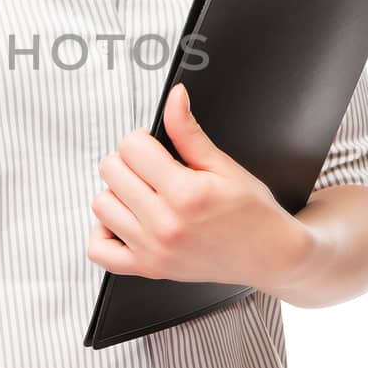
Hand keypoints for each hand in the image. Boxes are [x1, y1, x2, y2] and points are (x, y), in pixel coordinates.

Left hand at [87, 82, 312, 291]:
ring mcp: (153, 250)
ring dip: (117, 193)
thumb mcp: (224, 165)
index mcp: (186, 194)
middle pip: (111, 170)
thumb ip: (189, 132)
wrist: (268, 255)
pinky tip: (127, 221)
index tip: (155, 147)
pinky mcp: (147, 269)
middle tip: (153, 170)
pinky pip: (99, 250)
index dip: (142, 139)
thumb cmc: (251, 211)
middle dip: (129, 162)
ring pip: (100, 204)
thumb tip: (174, 97)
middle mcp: (165, 224)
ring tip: (144, 195)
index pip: (131, 147)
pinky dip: (104, 233)